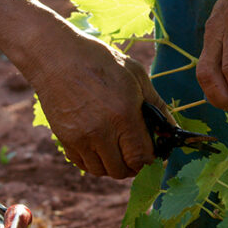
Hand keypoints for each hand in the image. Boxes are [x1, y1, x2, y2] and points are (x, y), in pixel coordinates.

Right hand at [25, 30, 171, 178]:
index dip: (152, 160)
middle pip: (122, 170)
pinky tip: (99, 146)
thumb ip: (157, 105)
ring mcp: (80, 138)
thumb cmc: (100, 61)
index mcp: (124, 115)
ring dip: (113, 165)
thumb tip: (171, 129)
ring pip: (101, 171)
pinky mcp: (64, 139)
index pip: (142, 158)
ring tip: (118, 150)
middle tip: (136, 153)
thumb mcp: (136, 75)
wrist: (56, 56)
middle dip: (133, 166)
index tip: (154, 153)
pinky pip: (82, 164)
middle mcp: (102, 132)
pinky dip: (94, 161)